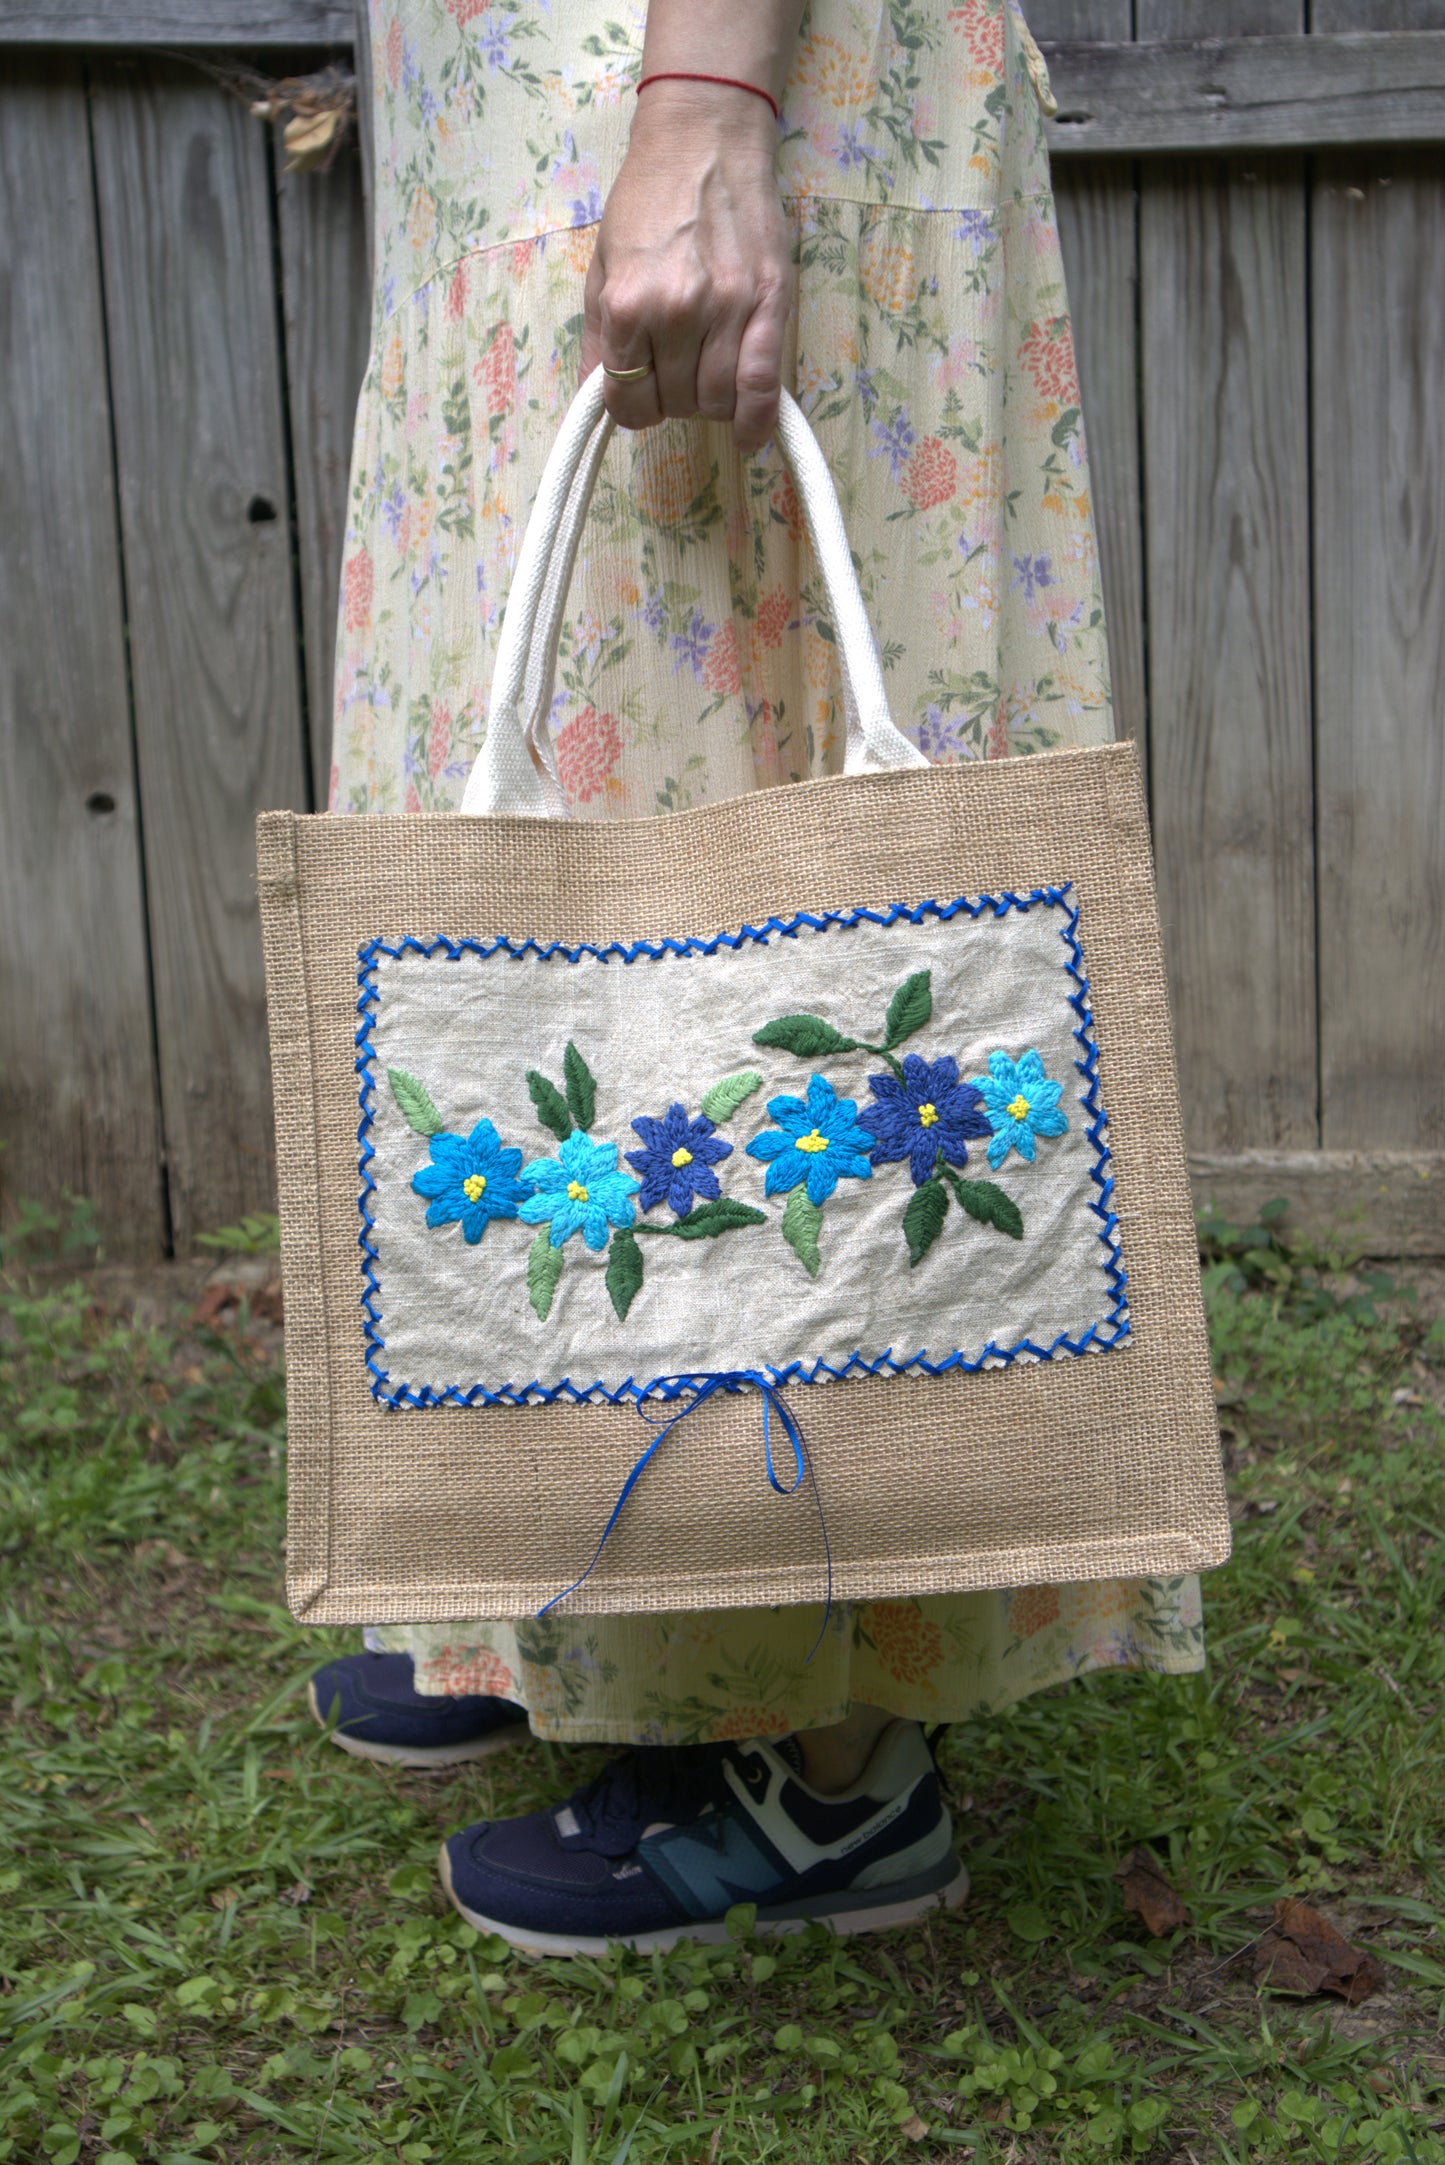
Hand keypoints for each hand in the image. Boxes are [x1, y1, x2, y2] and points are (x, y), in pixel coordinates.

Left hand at [580, 82, 793, 454]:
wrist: (704, 140)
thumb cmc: (647, 200)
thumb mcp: (602, 266)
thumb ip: (597, 338)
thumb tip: (594, 398)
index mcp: (626, 305)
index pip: (627, 402)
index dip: (633, 408)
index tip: (642, 395)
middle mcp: (675, 312)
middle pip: (676, 405)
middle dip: (673, 399)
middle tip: (676, 370)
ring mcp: (727, 309)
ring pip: (717, 402)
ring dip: (710, 402)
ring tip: (708, 373)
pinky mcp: (770, 303)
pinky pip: (763, 386)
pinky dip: (755, 421)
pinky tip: (748, 434)